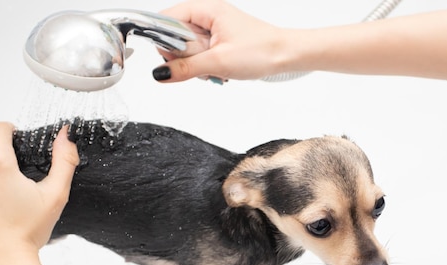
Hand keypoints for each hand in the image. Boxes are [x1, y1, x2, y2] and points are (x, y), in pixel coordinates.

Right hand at [155, 0, 284, 81]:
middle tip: (202, 63)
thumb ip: (185, 68)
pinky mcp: (218, 40)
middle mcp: (208, 15)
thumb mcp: (218, 62)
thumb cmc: (261, 51)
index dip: (165, 39)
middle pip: (175, 35)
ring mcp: (213, 28)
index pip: (167, 18)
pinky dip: (204, 65)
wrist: (286, 56)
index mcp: (207, 9)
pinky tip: (217, 69)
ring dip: (195, 63)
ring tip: (214, 67)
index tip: (173, 57)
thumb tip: (160, 74)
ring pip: (187, 47)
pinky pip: (199, 53)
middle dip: (183, 55)